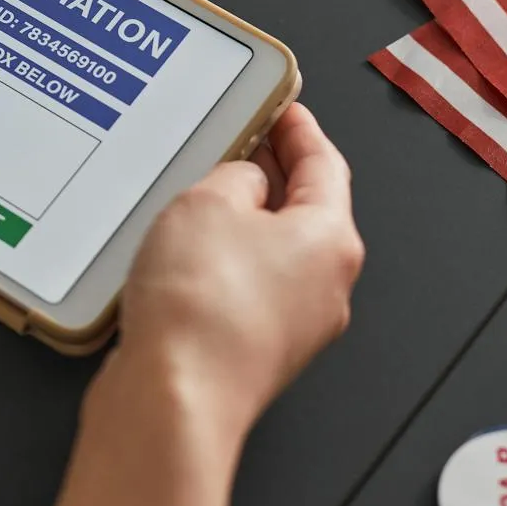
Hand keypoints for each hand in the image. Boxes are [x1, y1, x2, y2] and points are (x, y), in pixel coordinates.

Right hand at [108, 103, 362, 442]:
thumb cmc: (201, 307)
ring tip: (199, 195)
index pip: (325, 165)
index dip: (300, 129)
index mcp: (331, 239)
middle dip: (273, 174)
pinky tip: (185, 255)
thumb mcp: (209, 202)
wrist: (175, 397)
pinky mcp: (255, 352)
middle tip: (241, 141)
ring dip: (243, 221)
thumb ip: (234, 177)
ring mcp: (294, 325)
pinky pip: (247, 289)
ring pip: (274, 254)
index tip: (284, 108)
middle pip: (306, 212)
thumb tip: (244, 184)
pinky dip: (224, 262)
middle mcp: (326, 286)